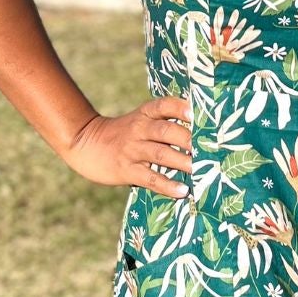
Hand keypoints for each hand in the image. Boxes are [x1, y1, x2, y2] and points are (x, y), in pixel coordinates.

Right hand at [61, 95, 192, 194]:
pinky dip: (167, 185)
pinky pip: (150, 178)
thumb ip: (165, 122)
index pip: (164, 105)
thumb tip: (201, 131)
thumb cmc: (124, 133)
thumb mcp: (140, 120)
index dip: (181, 107)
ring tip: (202, 170)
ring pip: (162, 154)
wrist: (86, 143)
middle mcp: (139, 129)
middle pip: (167, 131)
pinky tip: (182, 191)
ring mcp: (133, 150)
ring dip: (183, 162)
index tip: (197, 113)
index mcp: (145, 114)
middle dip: (190, 139)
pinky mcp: (127, 170)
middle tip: (211, 148)